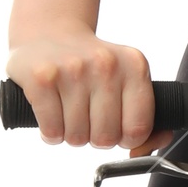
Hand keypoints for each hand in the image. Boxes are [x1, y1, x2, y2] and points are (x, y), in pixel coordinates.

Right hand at [6, 28, 155, 149]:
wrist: (50, 34)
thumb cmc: (91, 68)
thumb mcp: (127, 82)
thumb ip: (146, 120)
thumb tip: (141, 151)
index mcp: (134, 65)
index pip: (138, 129)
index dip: (124, 139)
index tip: (115, 127)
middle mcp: (106, 64)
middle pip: (106, 138)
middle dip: (95, 137)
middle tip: (88, 117)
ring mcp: (72, 69)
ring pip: (77, 138)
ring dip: (71, 134)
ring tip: (68, 111)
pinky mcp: (41, 77)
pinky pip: (52, 131)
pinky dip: (50, 132)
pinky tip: (52, 112)